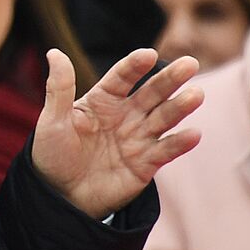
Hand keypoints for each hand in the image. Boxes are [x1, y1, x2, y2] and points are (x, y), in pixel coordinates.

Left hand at [30, 48, 201, 219]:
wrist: (61, 198)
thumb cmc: (53, 156)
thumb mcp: (53, 121)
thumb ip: (59, 88)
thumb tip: (54, 52)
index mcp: (103, 100)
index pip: (122, 77)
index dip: (135, 66)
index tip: (149, 55)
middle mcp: (125, 115)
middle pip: (151, 92)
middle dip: (170, 79)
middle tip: (190, 64)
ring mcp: (138, 138)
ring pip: (163, 117)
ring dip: (180, 106)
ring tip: (196, 94)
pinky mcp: (146, 163)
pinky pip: (165, 150)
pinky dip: (179, 143)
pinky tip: (193, 134)